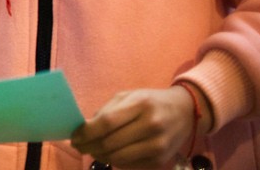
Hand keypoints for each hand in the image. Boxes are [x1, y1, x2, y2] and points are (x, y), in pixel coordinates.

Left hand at [71, 85, 205, 167]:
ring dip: (100, 156)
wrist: (186, 111)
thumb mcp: (129, 96)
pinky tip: (110, 154)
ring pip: (118, 157)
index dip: (87, 132)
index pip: (107, 122)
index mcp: (140, 104)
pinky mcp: (161, 159)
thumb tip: (84, 128)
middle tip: (79, 146)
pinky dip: (116, 161)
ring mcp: (158, 145)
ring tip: (92, 150)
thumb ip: (107, 111)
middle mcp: (151, 125)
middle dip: (89, 146)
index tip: (74, 136)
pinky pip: (130, 165)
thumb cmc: (151, 101)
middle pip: (110, 142)